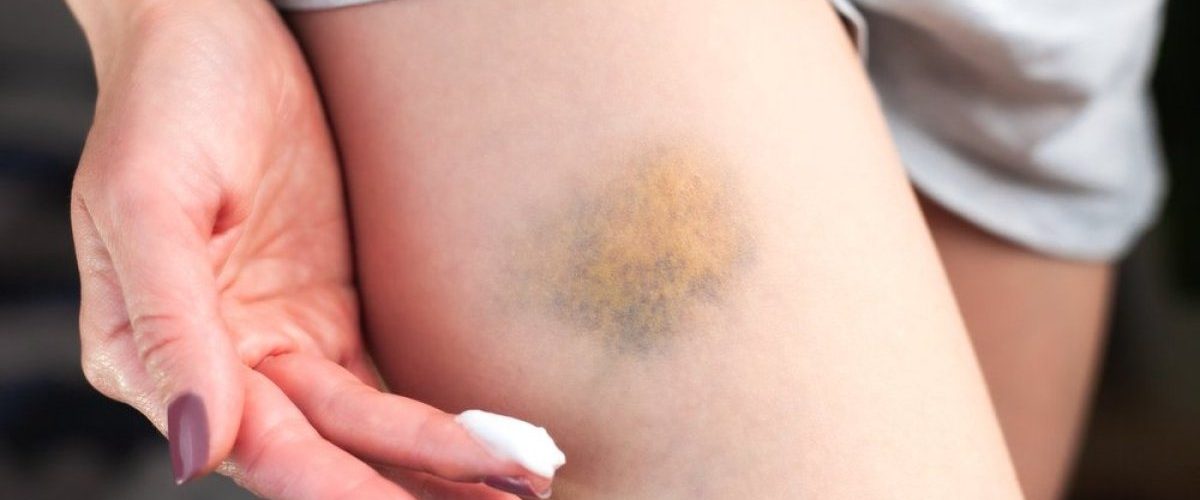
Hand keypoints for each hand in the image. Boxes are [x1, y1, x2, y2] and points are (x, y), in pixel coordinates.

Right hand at [67, 1, 551, 496]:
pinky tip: (482, 448)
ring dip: (437, 465)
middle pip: (327, 452)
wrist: (213, 35)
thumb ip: (169, 329)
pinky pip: (383, 384)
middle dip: (414, 485)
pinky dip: (432, 422)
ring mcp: (278, 341)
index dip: (345, 488)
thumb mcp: (145, 204)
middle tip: (509, 499)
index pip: (264, 449)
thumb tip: (196, 451)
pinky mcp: (325, 312)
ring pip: (365, 429)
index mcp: (156, 358)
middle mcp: (222, 366)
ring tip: (519, 484)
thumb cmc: (167, 103)